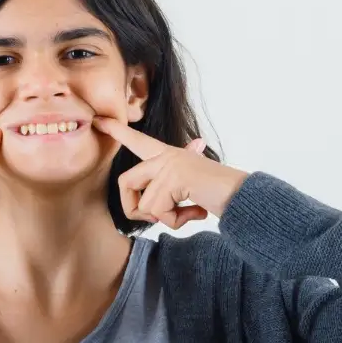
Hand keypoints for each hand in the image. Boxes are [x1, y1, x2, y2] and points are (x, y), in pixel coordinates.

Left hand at [92, 116, 249, 228]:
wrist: (243, 196)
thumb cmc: (220, 195)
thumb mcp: (189, 191)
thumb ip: (171, 192)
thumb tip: (152, 211)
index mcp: (169, 155)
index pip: (138, 141)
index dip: (117, 131)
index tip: (98, 120)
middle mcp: (166, 155)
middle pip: (125, 182)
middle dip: (135, 209)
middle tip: (160, 217)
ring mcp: (170, 164)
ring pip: (143, 204)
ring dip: (165, 219)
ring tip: (190, 211)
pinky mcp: (174, 178)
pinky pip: (158, 211)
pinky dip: (175, 221)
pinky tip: (197, 211)